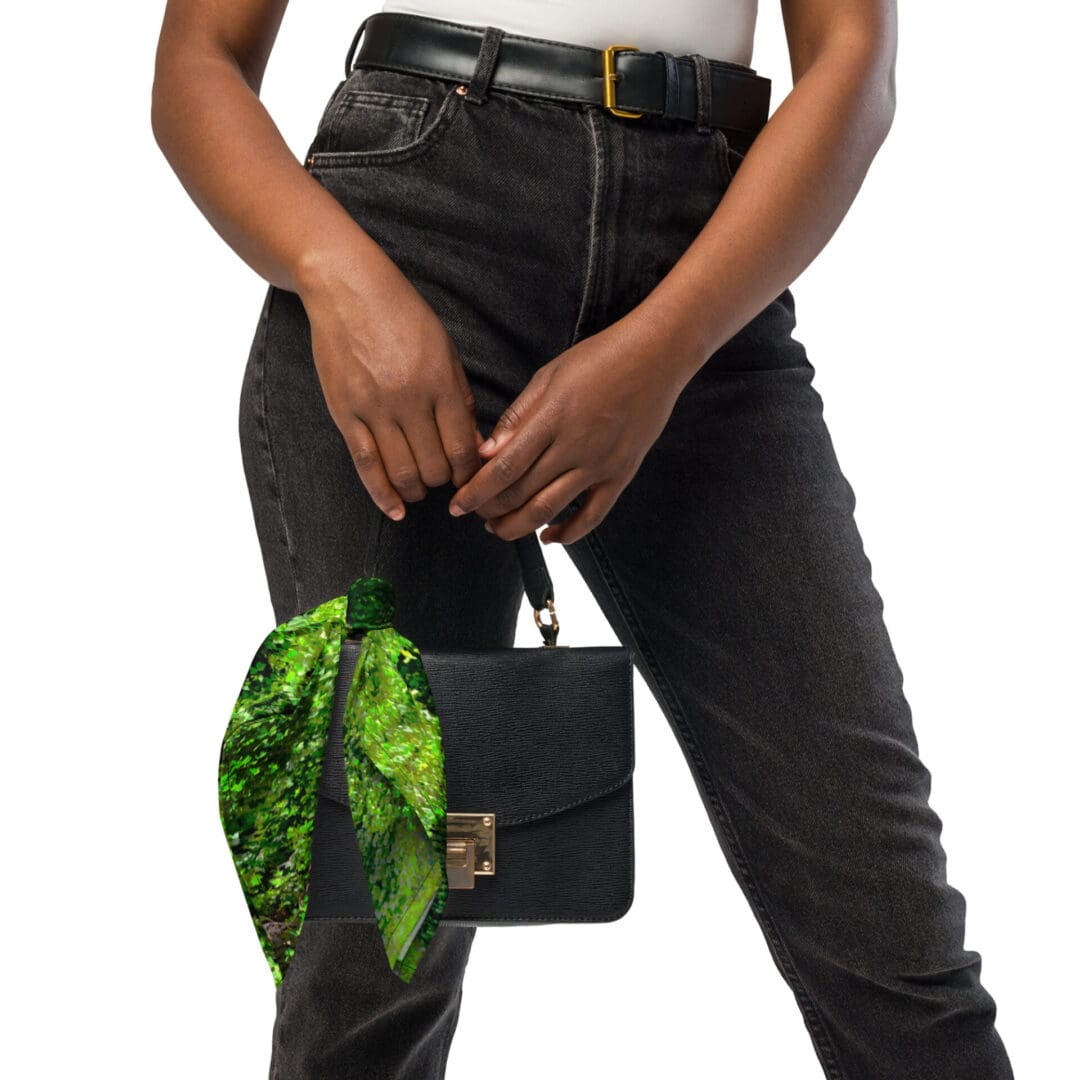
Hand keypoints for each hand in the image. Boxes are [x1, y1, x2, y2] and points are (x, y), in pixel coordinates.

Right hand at [299, 249, 484, 520]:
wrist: (346, 288)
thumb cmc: (402, 315)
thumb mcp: (445, 349)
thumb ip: (459, 397)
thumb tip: (475, 444)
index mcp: (441, 382)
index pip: (463, 447)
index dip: (471, 473)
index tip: (472, 480)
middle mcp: (410, 399)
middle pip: (435, 467)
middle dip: (445, 483)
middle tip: (445, 482)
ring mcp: (375, 408)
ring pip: (403, 472)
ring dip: (417, 491)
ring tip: (421, 491)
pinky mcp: (345, 412)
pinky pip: (366, 465)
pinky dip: (383, 495)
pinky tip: (395, 510)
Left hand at [447, 320, 688, 544]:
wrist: (657, 357)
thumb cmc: (599, 358)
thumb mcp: (549, 376)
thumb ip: (517, 417)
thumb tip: (487, 453)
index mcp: (551, 419)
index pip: (503, 468)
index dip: (476, 492)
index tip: (457, 505)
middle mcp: (574, 447)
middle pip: (521, 494)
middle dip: (490, 510)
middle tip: (474, 513)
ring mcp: (599, 464)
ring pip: (550, 510)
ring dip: (518, 526)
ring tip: (499, 529)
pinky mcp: (621, 474)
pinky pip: (592, 516)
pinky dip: (568, 534)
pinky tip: (548, 537)